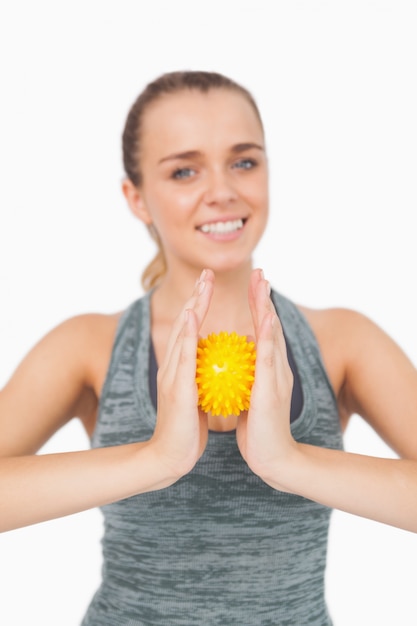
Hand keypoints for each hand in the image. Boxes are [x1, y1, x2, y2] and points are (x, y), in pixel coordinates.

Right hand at [150, 269, 213, 479]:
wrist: (170, 456)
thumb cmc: (186, 428)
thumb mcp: (195, 397)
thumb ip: (200, 379)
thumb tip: (214, 368)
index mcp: (180, 367)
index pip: (191, 329)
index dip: (199, 305)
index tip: (209, 284)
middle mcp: (173, 365)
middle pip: (185, 323)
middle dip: (196, 296)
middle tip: (207, 273)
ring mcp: (172, 375)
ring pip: (183, 334)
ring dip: (193, 307)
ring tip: (202, 285)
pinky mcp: (176, 388)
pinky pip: (183, 356)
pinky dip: (188, 334)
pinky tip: (194, 317)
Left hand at [237, 269, 296, 483]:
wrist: (271, 456)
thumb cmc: (258, 427)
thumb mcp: (251, 394)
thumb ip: (249, 374)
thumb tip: (242, 357)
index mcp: (267, 367)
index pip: (261, 329)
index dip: (258, 305)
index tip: (254, 283)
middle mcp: (275, 366)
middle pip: (270, 324)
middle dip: (264, 297)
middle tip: (261, 272)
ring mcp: (277, 375)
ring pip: (272, 334)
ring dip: (267, 307)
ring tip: (264, 283)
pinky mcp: (273, 387)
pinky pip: (268, 356)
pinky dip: (267, 335)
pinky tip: (264, 318)